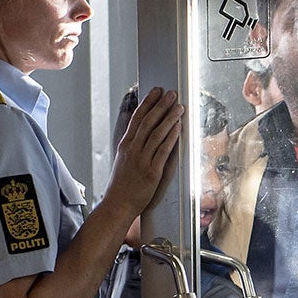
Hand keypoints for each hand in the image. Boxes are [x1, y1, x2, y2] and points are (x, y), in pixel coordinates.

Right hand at [107, 87, 184, 220]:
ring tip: (179, 106)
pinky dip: (171, 137)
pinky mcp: (151, 172)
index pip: (137, 118)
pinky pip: (163, 151)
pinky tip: (178, 127)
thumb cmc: (122, 186)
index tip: (155, 91)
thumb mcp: (124, 161)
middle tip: (171, 93)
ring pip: (156, 133)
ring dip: (169, 118)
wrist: (117, 205)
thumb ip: (133, 147)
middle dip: (161, 105)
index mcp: (125, 145)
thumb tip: (143, 135)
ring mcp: (142, 160)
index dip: (147, 103)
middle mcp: (132, 150)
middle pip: (148, 122)